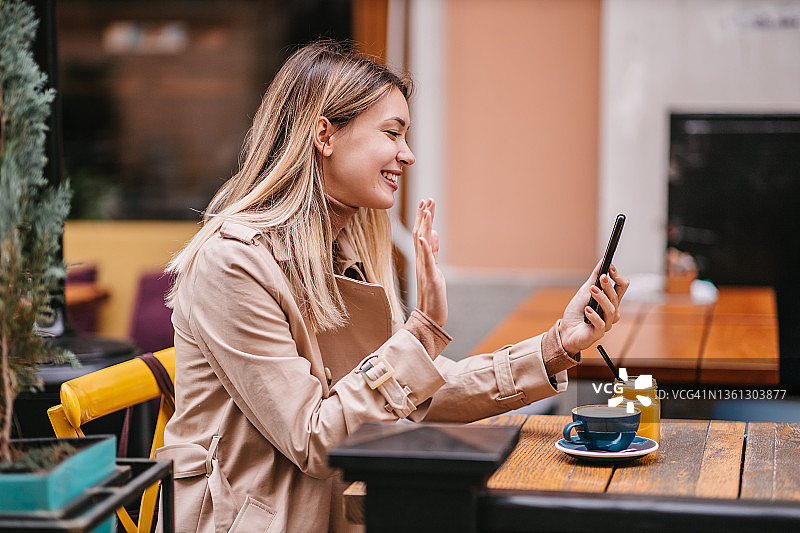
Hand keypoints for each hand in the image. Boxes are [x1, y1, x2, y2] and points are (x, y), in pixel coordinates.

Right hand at [413, 198, 446, 325]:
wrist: (430, 316)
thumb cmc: (433, 294)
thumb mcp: (435, 269)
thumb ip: (433, 251)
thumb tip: (432, 233)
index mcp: (424, 259)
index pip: (422, 234)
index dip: (424, 218)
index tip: (426, 202)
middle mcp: (422, 262)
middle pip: (420, 234)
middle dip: (423, 217)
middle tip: (426, 200)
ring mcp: (425, 269)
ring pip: (422, 244)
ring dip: (424, 226)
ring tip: (426, 211)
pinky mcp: (431, 277)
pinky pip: (427, 260)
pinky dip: (425, 247)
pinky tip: (424, 236)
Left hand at [558, 262, 629, 354]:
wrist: (565, 331)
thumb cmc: (577, 312)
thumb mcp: (584, 292)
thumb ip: (594, 278)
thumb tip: (602, 262)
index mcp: (610, 300)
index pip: (622, 287)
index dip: (617, 277)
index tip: (610, 267)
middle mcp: (611, 312)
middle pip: (616, 297)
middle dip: (609, 286)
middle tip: (602, 277)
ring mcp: (606, 323)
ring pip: (610, 310)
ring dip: (601, 298)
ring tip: (592, 290)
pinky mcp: (598, 333)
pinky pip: (600, 324)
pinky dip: (594, 316)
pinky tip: (587, 310)